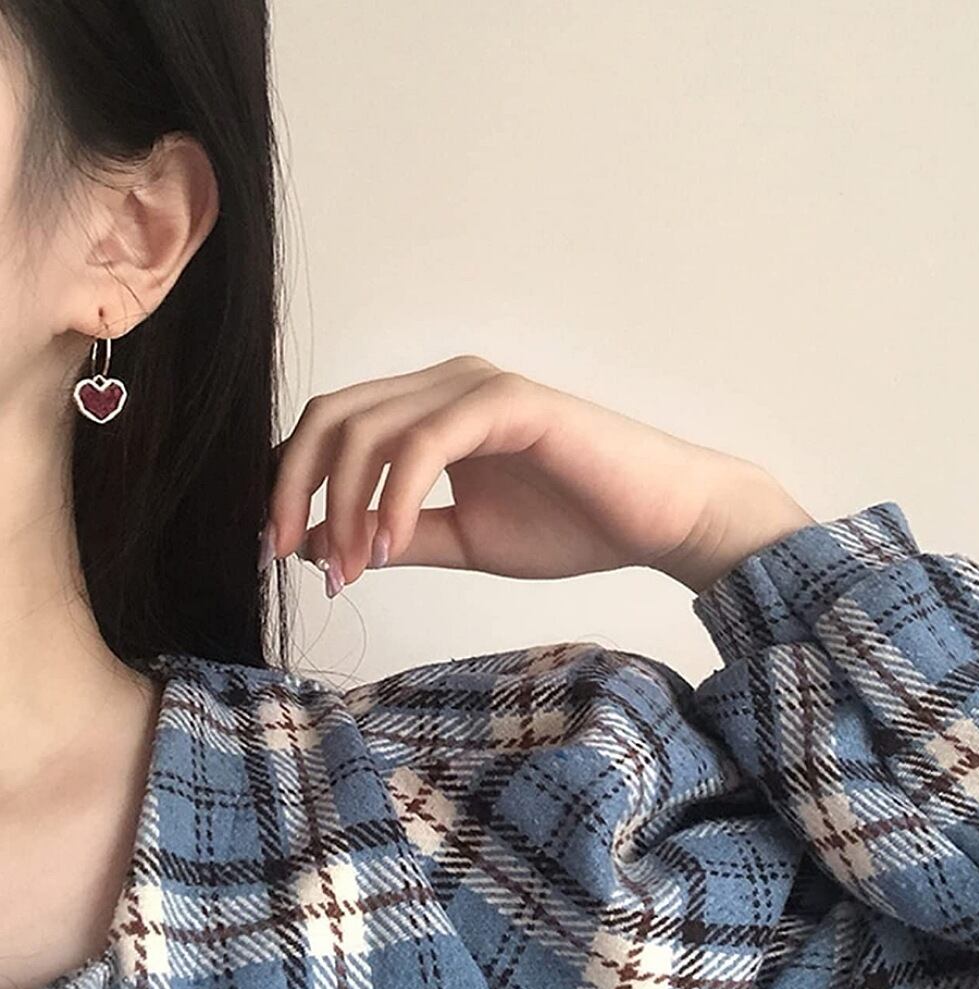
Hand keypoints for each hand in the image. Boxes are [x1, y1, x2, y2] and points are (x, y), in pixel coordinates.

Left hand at [263, 355, 815, 594]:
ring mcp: (477, 386)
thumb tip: (315, 543)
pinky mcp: (509, 402)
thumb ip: (395, 534)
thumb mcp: (462, 540)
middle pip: (332, 417)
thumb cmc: (572, 524)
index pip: (332, 429)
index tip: (276, 550)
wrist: (657, 521)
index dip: (289, 483)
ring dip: (343, 503)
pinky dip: (394, 495)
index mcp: (428, 411)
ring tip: (349, 569)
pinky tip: (387, 546)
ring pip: (369, 428)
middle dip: (293, 489)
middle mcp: (444, 385)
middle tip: (286, 557)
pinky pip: (425, 441)